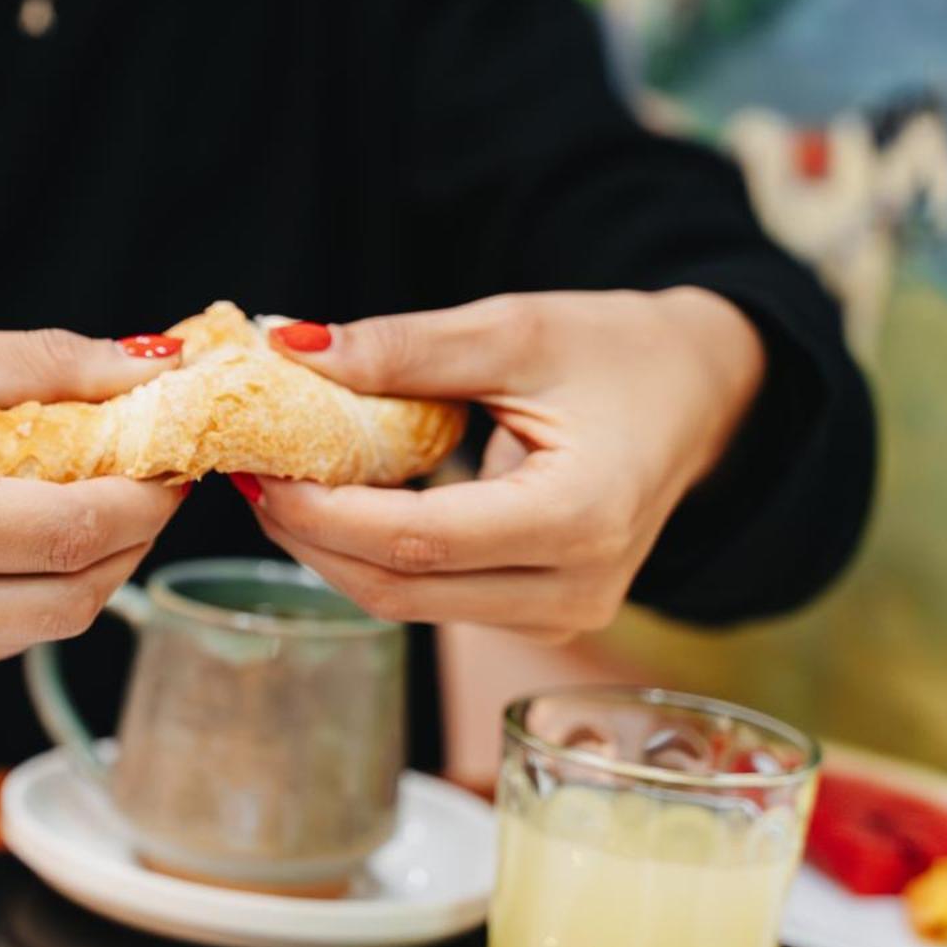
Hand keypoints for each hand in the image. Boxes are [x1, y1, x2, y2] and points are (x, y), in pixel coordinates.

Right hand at [0, 323, 185, 691]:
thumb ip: (41, 368)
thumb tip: (154, 371)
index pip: (72, 530)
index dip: (147, 491)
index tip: (176, 446)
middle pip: (71, 600)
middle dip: (130, 536)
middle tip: (145, 471)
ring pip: (31, 632)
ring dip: (81, 568)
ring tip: (83, 493)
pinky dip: (19, 594)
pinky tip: (13, 533)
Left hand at [243, 289, 764, 640]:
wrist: (701, 397)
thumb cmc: (618, 353)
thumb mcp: (516, 329)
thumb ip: (406, 347)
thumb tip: (291, 347)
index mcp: (580, 519)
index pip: (420, 540)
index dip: (324, 511)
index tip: (256, 464)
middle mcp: (573, 591)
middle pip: (400, 590)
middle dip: (307, 536)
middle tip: (244, 471)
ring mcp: (559, 617)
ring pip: (406, 604)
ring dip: (329, 549)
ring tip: (276, 480)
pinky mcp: (539, 615)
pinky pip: (431, 596)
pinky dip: (370, 552)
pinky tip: (332, 501)